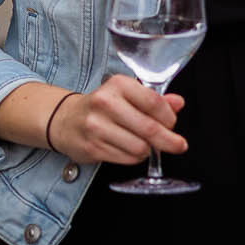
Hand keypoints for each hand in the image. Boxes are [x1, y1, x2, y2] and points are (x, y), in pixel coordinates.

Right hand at [49, 76, 186, 165]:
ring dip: (148, 149)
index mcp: (118, 85)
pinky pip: (127, 159)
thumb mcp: (127, 94)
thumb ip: (155, 99)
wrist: (66, 120)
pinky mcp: (92, 148)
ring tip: (143, 143)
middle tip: (178, 145)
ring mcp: (96, 127)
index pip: (154, 102)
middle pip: (149, 128)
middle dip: (169, 140)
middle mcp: (105, 104)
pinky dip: (135, 157)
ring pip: (139, 148)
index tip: (173, 123)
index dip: (169, 117)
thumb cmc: (102, 107)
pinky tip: (129, 149)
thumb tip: (178, 103)